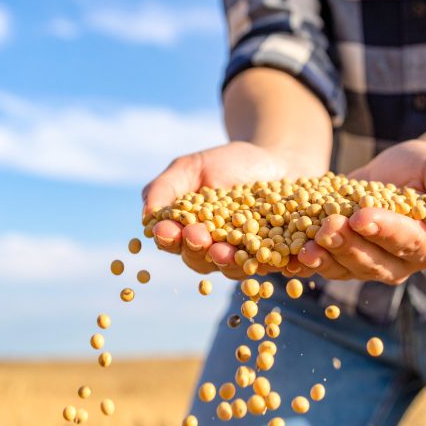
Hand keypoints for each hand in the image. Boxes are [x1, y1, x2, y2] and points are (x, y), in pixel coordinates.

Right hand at [142, 141, 323, 278]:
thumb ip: (165, 187)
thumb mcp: (192, 167)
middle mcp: (215, 249)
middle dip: (197, 249)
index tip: (165, 230)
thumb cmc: (229, 163)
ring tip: (224, 251)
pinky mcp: (277, 255)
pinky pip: (273, 263)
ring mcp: (246, 256)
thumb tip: (147, 216)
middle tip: (197, 237)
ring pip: (234, 266)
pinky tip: (268, 253)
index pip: (173, 241)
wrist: (276, 159)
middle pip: (201, 259)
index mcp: (189, 232)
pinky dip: (268, 260)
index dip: (168, 238)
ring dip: (228, 260)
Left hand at [296, 140, 425, 283]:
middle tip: (327, 228)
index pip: (406, 241)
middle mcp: (396, 262)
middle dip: (346, 245)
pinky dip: (303, 263)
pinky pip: (322, 264)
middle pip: (370, 260)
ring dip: (322, 259)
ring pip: (343, 268)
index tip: (360, 216)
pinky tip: (285, 258)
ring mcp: (366, 263)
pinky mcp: (340, 257)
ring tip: (302, 247)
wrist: (399, 173)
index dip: (383, 230)